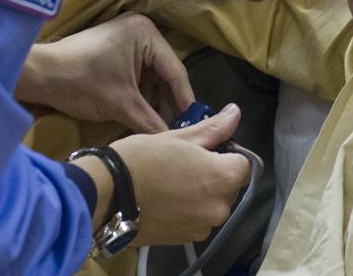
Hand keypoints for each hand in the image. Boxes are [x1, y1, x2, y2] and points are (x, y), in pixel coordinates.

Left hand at [16, 14, 192, 131]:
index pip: (175, 71)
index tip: (196, 124)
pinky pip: (137, 75)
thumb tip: (174, 143)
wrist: (38, 75)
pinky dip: (141, 96)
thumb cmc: (82, 83)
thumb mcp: (120, 104)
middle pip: (164, 74)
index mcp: (147, 34)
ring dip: (155, 102)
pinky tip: (146, 117)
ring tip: (164, 129)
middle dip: (169, 103)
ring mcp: (128, 40)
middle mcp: (142, 31)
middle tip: (180, 131)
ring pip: (151, 77)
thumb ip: (151, 122)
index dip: (185, 101)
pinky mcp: (116, 51)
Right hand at [116, 104, 255, 245]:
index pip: (245, 165)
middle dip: (214, 174)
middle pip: (230, 186)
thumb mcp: (179, 137)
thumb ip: (214, 129)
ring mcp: (202, 227)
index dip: (229, 154)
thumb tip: (236, 112)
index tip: (207, 149)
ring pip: (212, 204)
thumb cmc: (144, 158)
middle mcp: (219, 208)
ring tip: (171, 181)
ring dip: (201, 193)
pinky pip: (196, 220)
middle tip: (185, 162)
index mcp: (223, 178)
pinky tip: (165, 199)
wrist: (107, 195)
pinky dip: (188, 210)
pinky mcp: (184, 240)